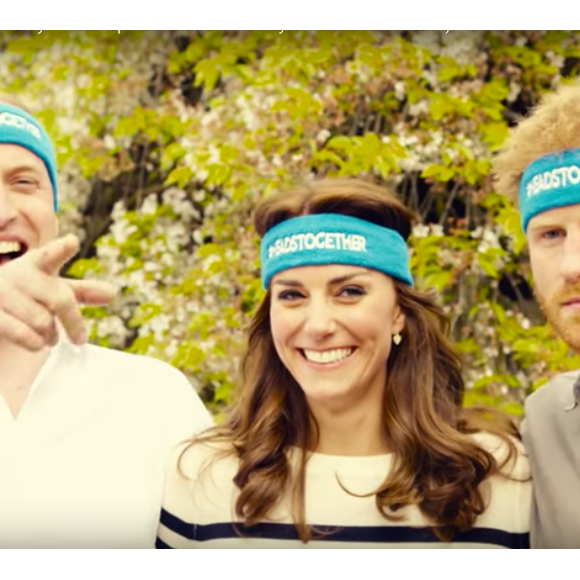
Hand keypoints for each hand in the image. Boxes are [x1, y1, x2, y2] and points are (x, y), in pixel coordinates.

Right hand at [0, 234, 115, 349]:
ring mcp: (3, 292)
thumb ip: (81, 291)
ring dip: (51, 336)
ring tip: (50, 338)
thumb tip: (112, 294)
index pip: (50, 255)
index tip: (72, 241)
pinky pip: (24, 334)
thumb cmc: (27, 295)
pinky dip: (35, 343)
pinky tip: (37, 343)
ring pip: (43, 322)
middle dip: (74, 323)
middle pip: (61, 300)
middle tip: (80, 339)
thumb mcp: (52, 288)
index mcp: (37, 263)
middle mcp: (20, 274)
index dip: (61, 249)